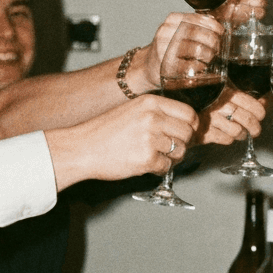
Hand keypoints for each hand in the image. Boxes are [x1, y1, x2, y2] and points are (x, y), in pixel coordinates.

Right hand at [78, 93, 195, 177]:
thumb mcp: (133, 110)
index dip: (191, 126)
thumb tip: (184, 124)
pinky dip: (159, 169)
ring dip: (171, 158)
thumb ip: (157, 113)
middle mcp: (153, 118)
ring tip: (155, 156)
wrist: (81, 148)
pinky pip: (167, 167)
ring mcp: (150, 138)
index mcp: (151, 103)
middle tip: (170, 148)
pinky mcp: (146, 159)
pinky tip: (146, 164)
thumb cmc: (105, 131)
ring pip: (180, 151)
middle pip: (188, 133)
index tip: (186, 132)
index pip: (189, 113)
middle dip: (183, 143)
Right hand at [138, 13, 223, 89]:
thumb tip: (218, 27)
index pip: (196, 18)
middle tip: (217, 47)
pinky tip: (202, 66)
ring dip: (207, 54)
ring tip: (211, 57)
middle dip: (212, 41)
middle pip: (196, 33)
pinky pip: (188, 65)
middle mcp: (166, 32)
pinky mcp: (166, 65)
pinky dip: (199, 66)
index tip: (221, 32)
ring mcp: (164, 48)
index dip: (212, 25)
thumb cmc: (169, 47)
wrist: (148, 65)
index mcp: (172, 20)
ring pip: (194, 48)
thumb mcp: (178, 31)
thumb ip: (195, 26)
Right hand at [196, 90, 264, 145]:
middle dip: (255, 128)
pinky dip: (228, 139)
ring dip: (242, 134)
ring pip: (238, 131)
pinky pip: (226, 139)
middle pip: (248, 120)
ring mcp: (211, 119)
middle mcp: (219, 105)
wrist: (180, 112)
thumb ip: (244, 97)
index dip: (260, 113)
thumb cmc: (203, 100)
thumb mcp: (223, 92)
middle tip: (255, 130)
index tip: (260, 116)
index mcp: (226, 92)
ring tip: (239, 132)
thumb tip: (265, 101)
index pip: (253, 105)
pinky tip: (225, 134)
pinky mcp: (204, 133)